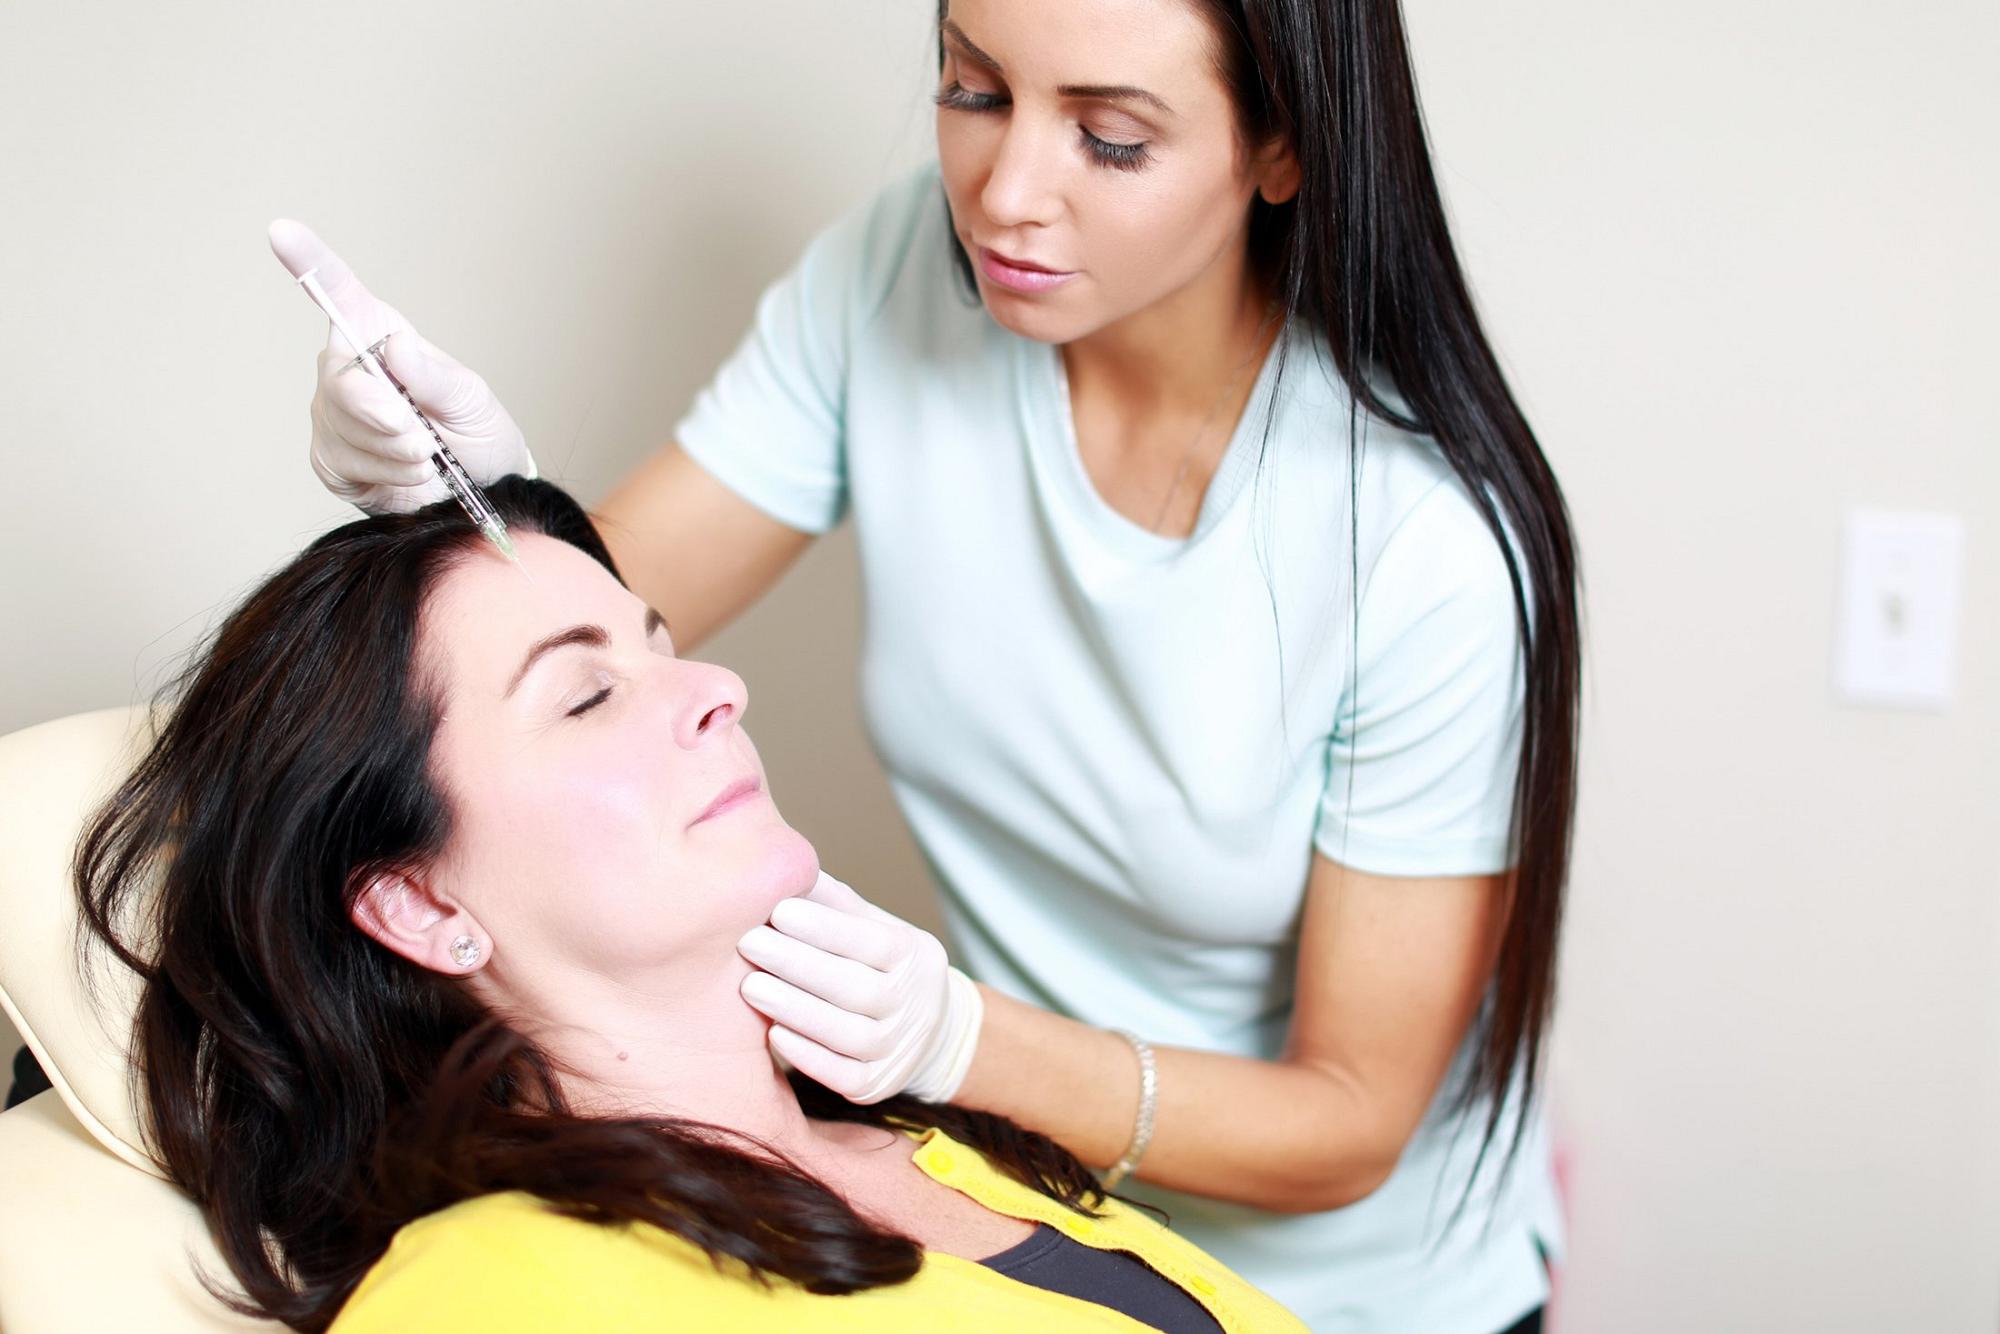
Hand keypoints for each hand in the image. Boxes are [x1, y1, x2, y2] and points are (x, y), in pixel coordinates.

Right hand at [268, 220, 532, 513]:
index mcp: (382, 338)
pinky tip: (411, 473)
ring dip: (395, 449)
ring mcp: (334, 415)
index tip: (282, 230)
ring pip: (344, 428)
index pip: (342, 297)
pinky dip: (386, 472)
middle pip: (339, 380)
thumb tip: (397, 345)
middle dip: (380, 413)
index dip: (311, 263)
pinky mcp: (331, 459)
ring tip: (428, 456)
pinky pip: (345, 462)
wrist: (480, 494)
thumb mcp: (472, 402)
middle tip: (422, 438)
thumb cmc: (477, 435)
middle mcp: (348, 371)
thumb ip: (437, 378)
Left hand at [737, 872, 982, 1103]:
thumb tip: (785, 865)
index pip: (871, 941)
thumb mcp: (873, 926)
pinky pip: (842, 1076)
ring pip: (848, 1034)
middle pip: (855, 987)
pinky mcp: (878, 1085)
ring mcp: (899, 1049)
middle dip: (798, 964)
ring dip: (795, 1009)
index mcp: (914, 955)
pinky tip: (773, 1033)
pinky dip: (808, 1055)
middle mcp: (915, 1004)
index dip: (825, 927)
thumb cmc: (880, 965)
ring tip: (750, 986)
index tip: (778, 910)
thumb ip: (835, 904)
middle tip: (749, 943)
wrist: (928, 1030)